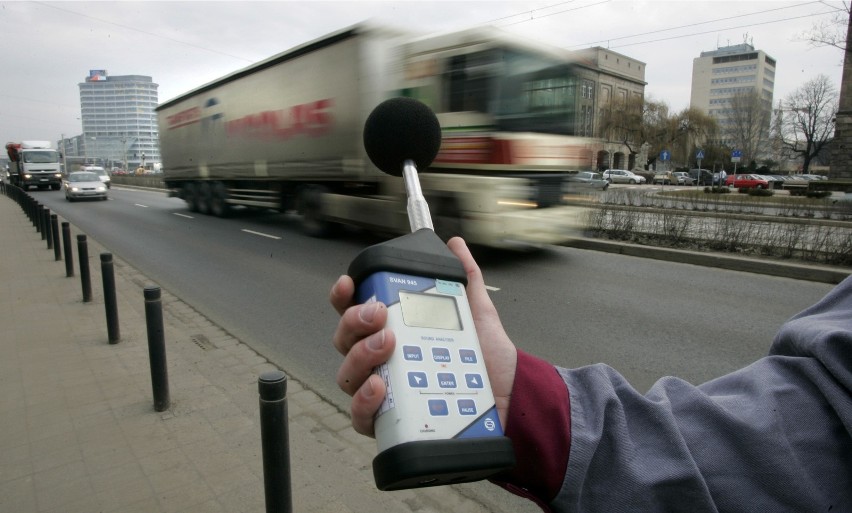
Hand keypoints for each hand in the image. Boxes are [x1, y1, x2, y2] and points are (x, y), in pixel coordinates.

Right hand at [330, 237, 517, 436]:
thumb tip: (456, 244)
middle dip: (354, 322)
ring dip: (361, 356)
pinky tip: (380, 387)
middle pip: (344, 340)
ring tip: (389, 345)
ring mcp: (382, 391)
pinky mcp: (390, 423)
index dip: (343, 296)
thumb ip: (465, 277)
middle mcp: (379, 361)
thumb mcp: (475, 312)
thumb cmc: (484, 357)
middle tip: (379, 314)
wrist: (510, 395)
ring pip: (347, 375)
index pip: (353, 311)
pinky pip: (361, 416)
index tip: (350, 283)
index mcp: (392, 330)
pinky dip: (364, 401)